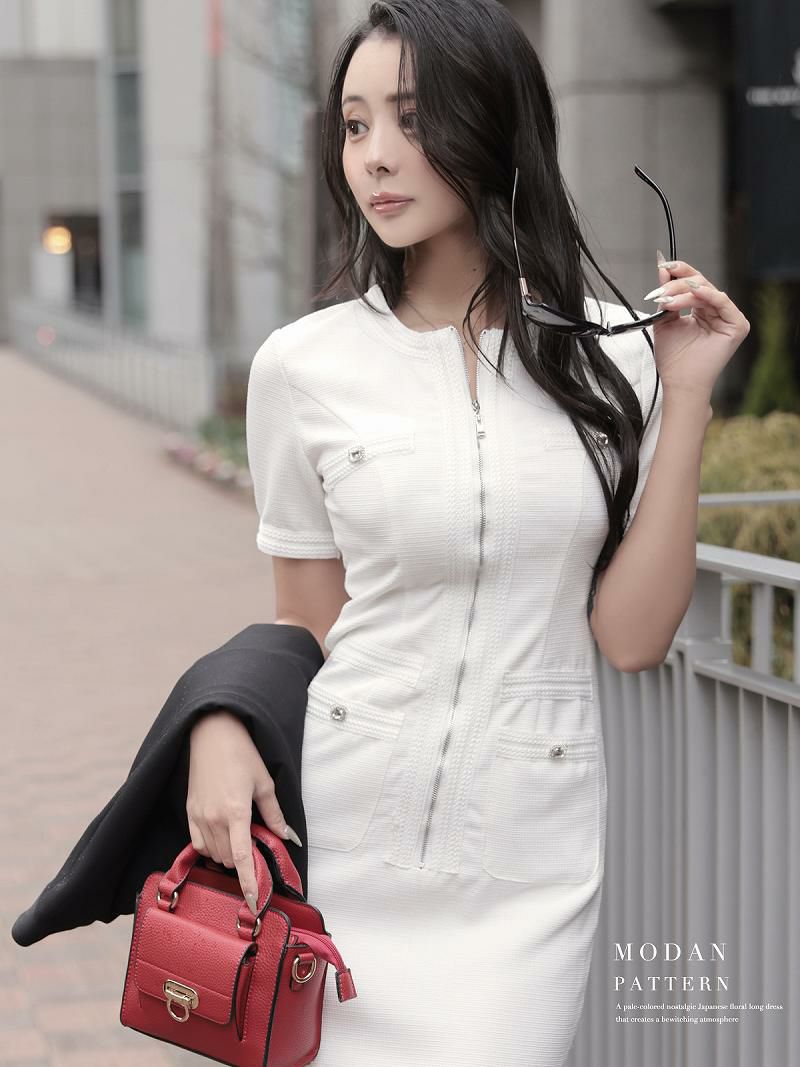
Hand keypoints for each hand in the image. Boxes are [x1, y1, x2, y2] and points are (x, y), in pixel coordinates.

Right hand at [187, 710, 302, 914]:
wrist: (212, 734)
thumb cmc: (242, 755)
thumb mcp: (264, 783)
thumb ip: (274, 814)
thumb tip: (287, 836)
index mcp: (236, 812)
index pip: (242, 858)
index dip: (248, 883)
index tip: (252, 902)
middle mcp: (214, 818)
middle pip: (228, 859)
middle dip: (243, 860)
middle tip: (254, 844)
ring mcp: (199, 816)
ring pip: (213, 854)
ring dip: (227, 854)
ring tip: (239, 835)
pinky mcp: (189, 811)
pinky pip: (198, 842)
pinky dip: (210, 847)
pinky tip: (221, 836)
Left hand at [642, 256, 750, 400]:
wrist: (680, 382)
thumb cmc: (674, 359)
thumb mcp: (665, 321)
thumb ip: (666, 297)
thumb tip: (663, 270)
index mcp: (702, 310)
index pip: (692, 284)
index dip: (678, 273)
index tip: (663, 266)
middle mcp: (716, 311)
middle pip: (700, 284)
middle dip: (678, 282)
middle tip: (661, 286)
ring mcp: (728, 317)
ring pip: (708, 291)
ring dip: (685, 291)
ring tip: (668, 299)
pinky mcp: (737, 325)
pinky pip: (722, 302)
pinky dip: (706, 295)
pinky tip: (692, 292)